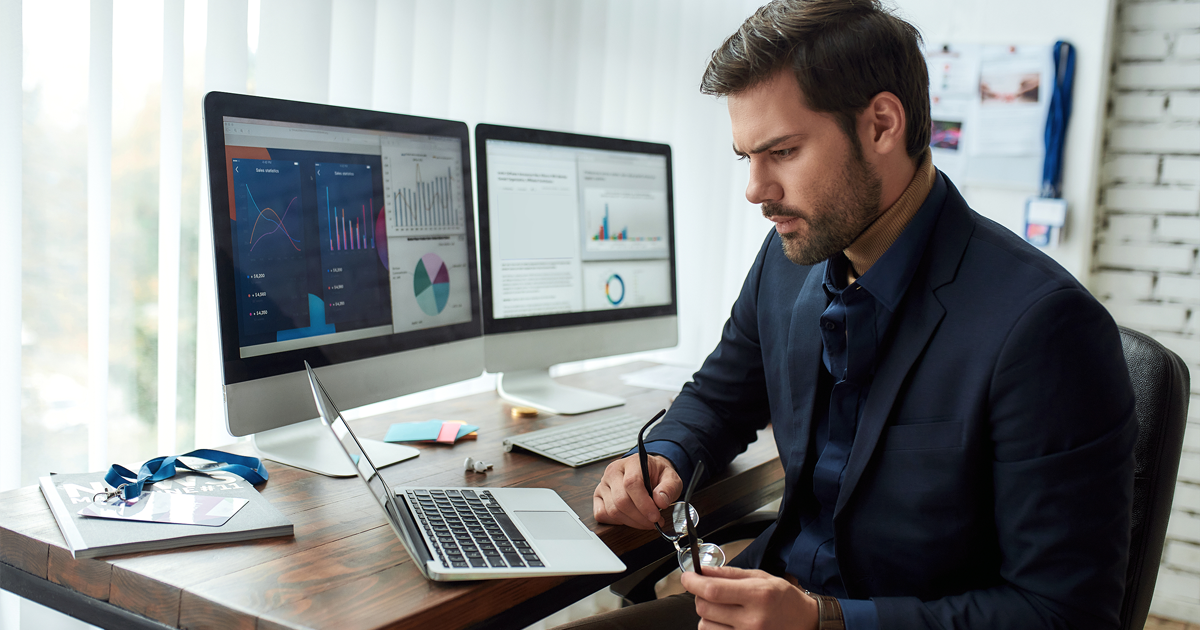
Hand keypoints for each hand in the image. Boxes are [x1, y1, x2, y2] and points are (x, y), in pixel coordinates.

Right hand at [593, 454, 680, 528]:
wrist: (648, 472)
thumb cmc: (657, 474)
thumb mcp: (671, 477)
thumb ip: (668, 488)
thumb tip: (660, 501)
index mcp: (632, 463)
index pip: (632, 483)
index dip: (644, 504)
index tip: (655, 516)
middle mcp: (613, 472)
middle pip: (621, 500)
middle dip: (640, 517)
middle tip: (654, 522)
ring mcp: (603, 484)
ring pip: (612, 510)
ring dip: (631, 522)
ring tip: (645, 521)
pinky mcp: (598, 496)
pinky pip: (601, 514)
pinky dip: (616, 522)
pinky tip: (629, 519)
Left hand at [681, 565, 817, 629]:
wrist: (805, 623)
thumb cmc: (783, 599)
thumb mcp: (761, 577)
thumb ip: (729, 574)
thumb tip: (702, 569)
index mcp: (758, 596)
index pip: (712, 590)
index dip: (693, 582)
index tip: (687, 576)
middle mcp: (752, 620)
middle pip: (704, 608)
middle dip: (700, 595)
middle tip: (709, 590)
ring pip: (705, 625)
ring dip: (707, 614)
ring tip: (725, 609)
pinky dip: (713, 627)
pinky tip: (726, 621)